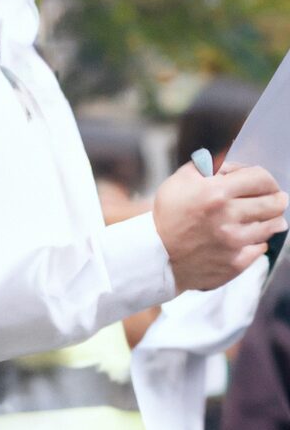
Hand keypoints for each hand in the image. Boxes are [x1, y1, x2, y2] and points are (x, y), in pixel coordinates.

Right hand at [153, 162, 287, 292]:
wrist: (153, 256)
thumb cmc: (166, 216)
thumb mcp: (179, 181)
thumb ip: (209, 166)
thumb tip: (235, 167)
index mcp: (215, 193)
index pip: (262, 178)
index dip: (266, 179)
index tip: (263, 184)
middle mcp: (228, 218)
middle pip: (276, 202)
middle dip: (275, 198)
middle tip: (271, 199)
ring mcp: (233, 243)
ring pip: (273, 226)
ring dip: (269, 220)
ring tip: (259, 218)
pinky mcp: (235, 263)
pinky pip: (260, 248)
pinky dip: (256, 242)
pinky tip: (244, 239)